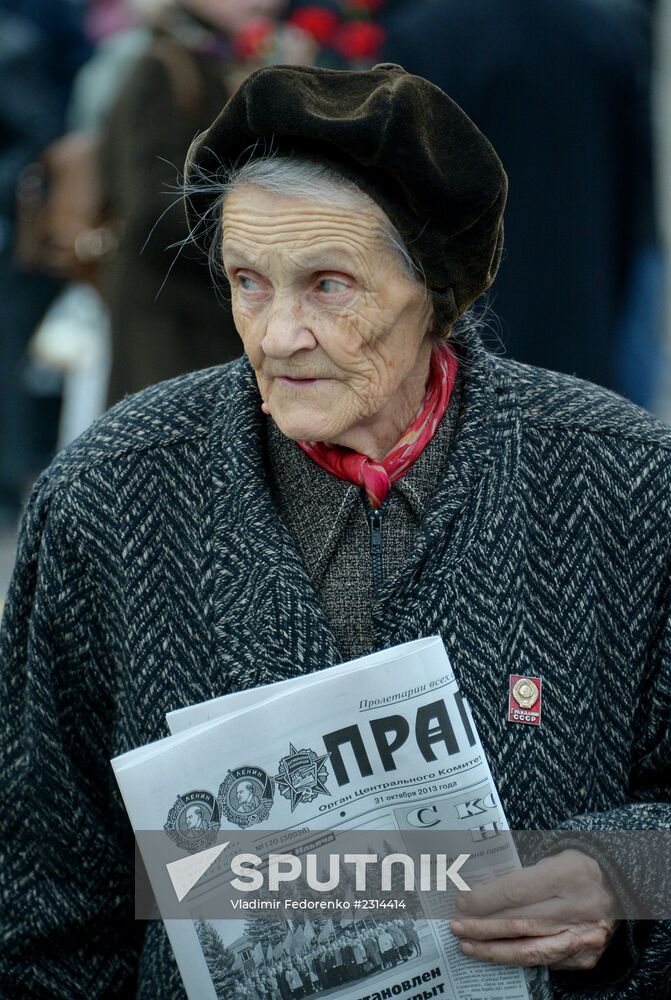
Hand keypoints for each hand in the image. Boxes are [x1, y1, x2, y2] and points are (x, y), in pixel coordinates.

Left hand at [450, 849, 618, 970]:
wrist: (620, 882)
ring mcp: (584, 936)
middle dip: (482, 927)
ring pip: (531, 951)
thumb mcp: (552, 855)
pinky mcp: (587, 956)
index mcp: (568, 874)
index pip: (516, 891)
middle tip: (456, 926)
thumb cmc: (576, 864)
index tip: (461, 901)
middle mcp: (578, 908)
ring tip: (467, 945)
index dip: (485, 899)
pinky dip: (519, 959)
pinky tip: (497, 954)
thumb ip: (520, 873)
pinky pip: (546, 962)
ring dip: (494, 950)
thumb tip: (478, 889)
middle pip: (520, 923)